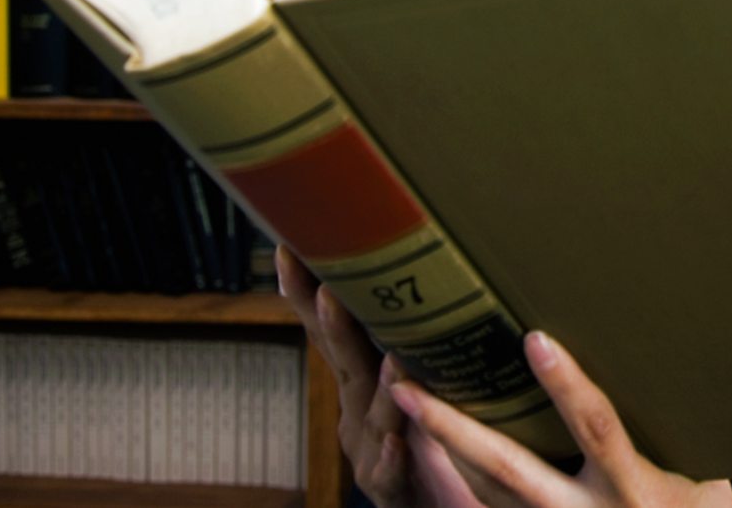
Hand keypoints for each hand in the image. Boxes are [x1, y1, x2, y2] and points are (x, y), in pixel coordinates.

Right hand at [275, 245, 481, 506]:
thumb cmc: (440, 450)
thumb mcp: (426, 385)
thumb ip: (420, 342)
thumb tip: (432, 278)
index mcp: (364, 385)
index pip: (334, 330)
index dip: (310, 292)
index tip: (291, 249)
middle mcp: (359, 414)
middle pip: (343, 360)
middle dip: (329, 321)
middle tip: (327, 280)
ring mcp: (371, 452)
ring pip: (371, 411)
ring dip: (373, 378)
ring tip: (377, 343)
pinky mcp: (395, 491)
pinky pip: (389, 472)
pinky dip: (389, 456)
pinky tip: (393, 441)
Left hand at [389, 331, 731, 507]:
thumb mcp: (695, 471)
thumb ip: (658, 426)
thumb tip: (640, 352)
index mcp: (631, 489)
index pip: (595, 428)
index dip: (567, 386)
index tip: (535, 340)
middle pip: (509, 469)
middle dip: (453, 428)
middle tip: (406, 386)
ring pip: (484, 491)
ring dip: (440, 446)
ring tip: (402, 398)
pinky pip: (486, 507)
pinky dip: (455, 474)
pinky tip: (428, 443)